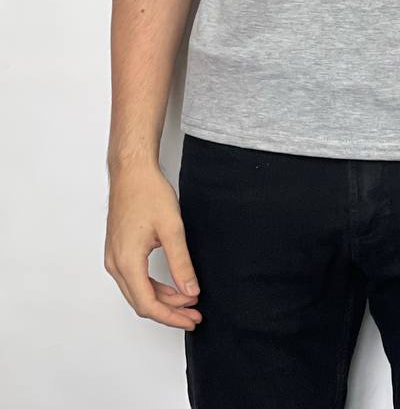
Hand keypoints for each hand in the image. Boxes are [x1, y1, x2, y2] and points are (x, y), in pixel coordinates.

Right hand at [104, 161, 202, 330]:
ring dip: (163, 299)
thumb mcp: (172, 229)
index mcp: (127, 261)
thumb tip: (191, 291)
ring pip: (138, 291)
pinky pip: (134, 278)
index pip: (148, 304)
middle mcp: (115, 264)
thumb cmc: (148, 193)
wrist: (131, 171)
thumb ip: (181, 263)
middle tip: (194, 316)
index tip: (191, 319)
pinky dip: (153, 286)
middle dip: (169, 312)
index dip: (171, 316)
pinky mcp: (118, 251)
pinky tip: (172, 286)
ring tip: (188, 301)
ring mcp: (114, 258)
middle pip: (141, 302)